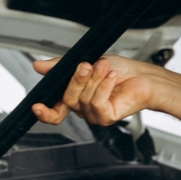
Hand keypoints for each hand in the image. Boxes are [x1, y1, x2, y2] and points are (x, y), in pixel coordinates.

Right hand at [31, 56, 156, 126]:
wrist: (143, 77)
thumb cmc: (120, 71)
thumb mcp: (85, 62)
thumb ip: (60, 66)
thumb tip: (39, 66)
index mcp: (75, 98)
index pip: (54, 112)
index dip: (44, 112)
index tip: (37, 106)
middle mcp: (83, 109)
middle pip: (67, 99)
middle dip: (77, 79)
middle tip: (87, 65)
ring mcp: (94, 115)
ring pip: (82, 100)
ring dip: (94, 79)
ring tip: (105, 67)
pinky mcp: (106, 117)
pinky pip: (96, 103)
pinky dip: (104, 86)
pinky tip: (112, 77)